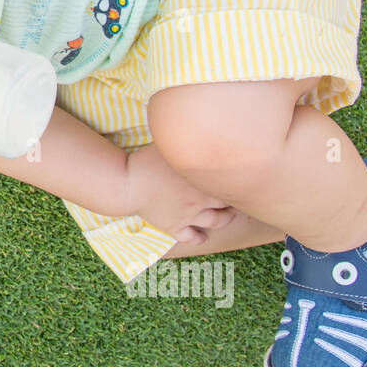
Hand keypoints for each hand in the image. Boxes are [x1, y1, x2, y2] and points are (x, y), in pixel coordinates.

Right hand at [123, 143, 239, 244]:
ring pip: (216, 222)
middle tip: (237, 197)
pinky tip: (203, 236)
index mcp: (202, 180)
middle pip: (228, 204)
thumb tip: (199, 128)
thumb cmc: (147, 160)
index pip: (230, 184)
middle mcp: (200, 200)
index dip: (237, 181)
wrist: (128, 183)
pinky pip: (191, 237)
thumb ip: (189, 141)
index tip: (238, 177)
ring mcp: (188, 215)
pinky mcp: (173, 226)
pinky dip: (200, 238)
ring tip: (227, 215)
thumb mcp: (170, 145)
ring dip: (225, 220)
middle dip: (235, 202)